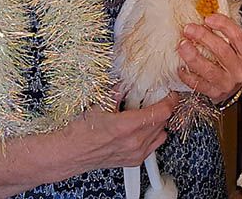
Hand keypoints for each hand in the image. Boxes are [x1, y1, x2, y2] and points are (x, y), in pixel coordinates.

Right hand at [63, 92, 178, 169]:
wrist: (71, 153)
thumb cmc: (81, 133)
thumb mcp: (100, 104)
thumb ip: (118, 91)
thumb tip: (127, 81)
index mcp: (127, 126)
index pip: (162, 112)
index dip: (170, 100)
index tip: (170, 93)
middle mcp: (134, 142)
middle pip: (163, 121)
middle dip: (163, 108)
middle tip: (157, 99)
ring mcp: (135, 153)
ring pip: (161, 133)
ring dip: (158, 122)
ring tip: (148, 114)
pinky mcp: (134, 160)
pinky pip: (153, 145)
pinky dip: (153, 135)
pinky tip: (143, 128)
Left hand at [177, 14, 241, 102]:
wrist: (230, 88)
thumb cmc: (230, 63)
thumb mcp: (234, 48)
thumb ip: (224, 34)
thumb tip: (204, 14)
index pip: (237, 35)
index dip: (222, 24)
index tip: (207, 18)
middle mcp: (240, 70)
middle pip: (222, 50)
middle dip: (203, 37)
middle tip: (189, 29)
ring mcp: (227, 83)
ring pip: (209, 69)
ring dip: (193, 56)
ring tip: (182, 45)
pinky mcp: (214, 93)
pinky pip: (198, 84)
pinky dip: (187, 75)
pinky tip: (180, 66)